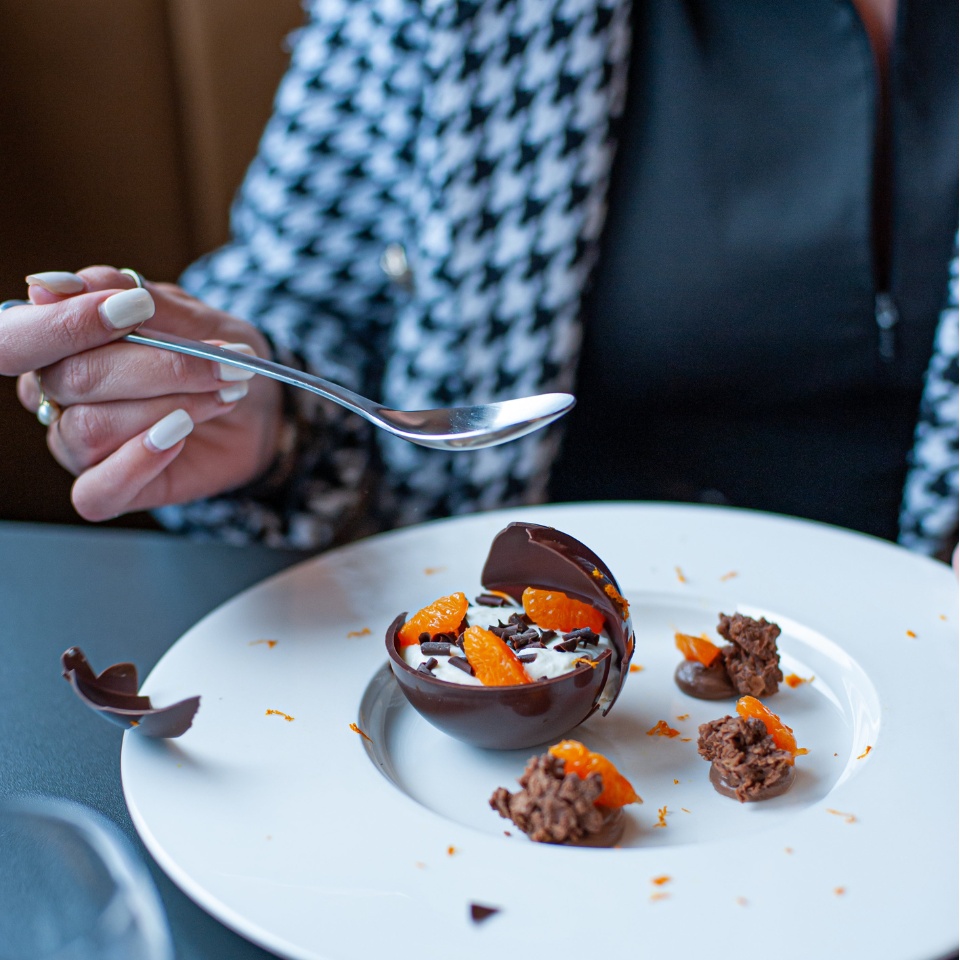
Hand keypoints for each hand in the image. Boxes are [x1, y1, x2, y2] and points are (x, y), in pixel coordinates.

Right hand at [2, 267, 282, 520]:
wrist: (259, 408)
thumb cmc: (216, 355)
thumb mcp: (188, 314)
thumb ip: (126, 296)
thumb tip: (51, 287)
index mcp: (59, 343)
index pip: (22, 335)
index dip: (70, 322)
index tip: (136, 309)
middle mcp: (56, 397)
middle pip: (72, 379)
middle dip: (155, 367)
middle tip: (220, 362)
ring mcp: (77, 446)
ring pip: (91, 429)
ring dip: (170, 407)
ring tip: (222, 395)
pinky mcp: (106, 488)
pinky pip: (96, 491)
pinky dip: (139, 462)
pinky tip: (179, 436)